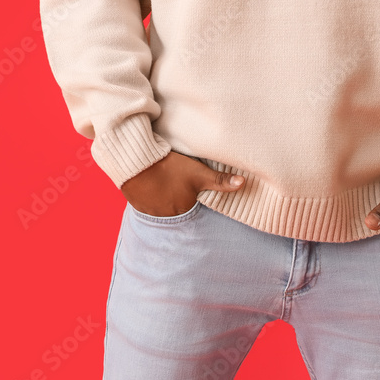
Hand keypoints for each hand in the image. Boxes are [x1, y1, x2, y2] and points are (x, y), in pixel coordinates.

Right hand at [120, 150, 245, 216]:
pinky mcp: (137, 204)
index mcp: (182, 210)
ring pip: (162, 207)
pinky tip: (153, 184)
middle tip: (177, 186)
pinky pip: (148, 203)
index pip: (193, 208)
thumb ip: (220, 181)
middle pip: (177, 209)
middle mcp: (166, 216)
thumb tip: (242, 183)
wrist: (136, 163)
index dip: (194, 199)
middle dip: (179, 200)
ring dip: (164, 198)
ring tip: (166, 184)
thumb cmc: (170, 168)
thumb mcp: (198, 173)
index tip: (192, 191)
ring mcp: (150, 212)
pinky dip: (151, 196)